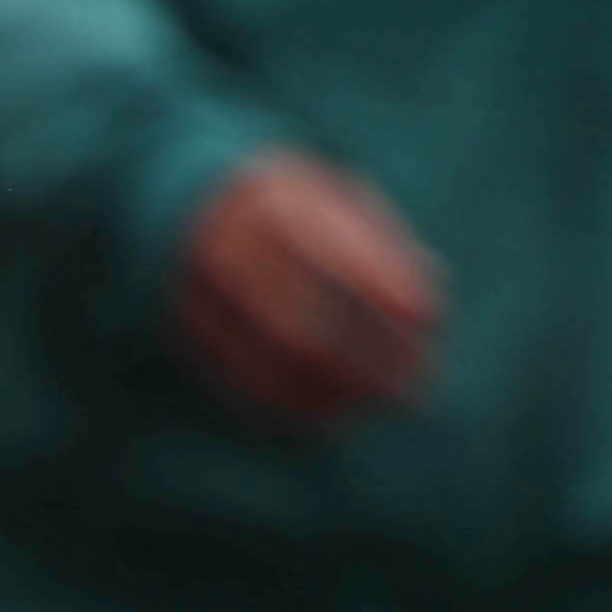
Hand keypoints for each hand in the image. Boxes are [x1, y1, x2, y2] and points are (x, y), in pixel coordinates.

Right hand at [168, 148, 444, 427]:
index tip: (433, 321)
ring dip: (337, 392)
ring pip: (276, 361)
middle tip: (414, 385)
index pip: (342, 260)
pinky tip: (329, 418)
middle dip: (370, 362)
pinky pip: (240, 382)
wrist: (178, 197)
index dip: (392, 295)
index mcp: (273, 204)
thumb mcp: (327, 193)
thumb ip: (380, 238)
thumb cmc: (280, 202)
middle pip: (310, 323)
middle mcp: (231, 249)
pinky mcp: (183, 328)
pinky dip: (291, 407)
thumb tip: (433, 290)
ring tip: (377, 404)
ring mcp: (201, 293)